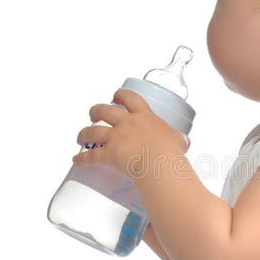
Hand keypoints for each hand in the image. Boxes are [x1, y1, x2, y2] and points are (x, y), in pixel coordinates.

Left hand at [72, 87, 189, 177]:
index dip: (119, 95)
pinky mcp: (108, 154)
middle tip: (93, 115)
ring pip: (92, 131)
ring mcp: (116, 138)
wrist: (161, 165)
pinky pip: (90, 156)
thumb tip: (183, 142)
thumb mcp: (179, 140)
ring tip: (80, 137)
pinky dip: (81, 158)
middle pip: (104, 110)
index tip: (115, 96)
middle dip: (95, 111)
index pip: (129, 98)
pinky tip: (76, 160)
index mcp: (144, 116)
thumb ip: (178, 138)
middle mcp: (126, 123)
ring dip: (83, 133)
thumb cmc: (172, 152)